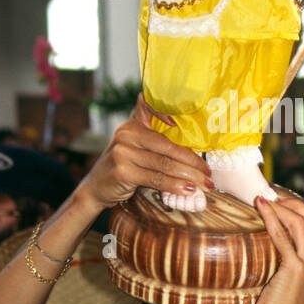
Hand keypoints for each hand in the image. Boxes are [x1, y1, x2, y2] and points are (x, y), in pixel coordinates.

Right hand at [76, 102, 211, 209]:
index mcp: (132, 125)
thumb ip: (155, 142)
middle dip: (193, 161)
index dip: (172, 115)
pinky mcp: (123, 171)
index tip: (190, 126)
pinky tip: (187, 190)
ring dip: (189, 176)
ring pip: (165, 164)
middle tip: (209, 173)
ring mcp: (123, 152)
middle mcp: (126, 134)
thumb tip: (192, 153)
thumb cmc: (122, 168)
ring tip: (204, 184)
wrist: (94, 189)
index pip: (155, 113)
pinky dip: (175, 186)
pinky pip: (156, 179)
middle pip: (168, 146)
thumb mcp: (134, 147)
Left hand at [251, 196, 303, 303]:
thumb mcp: (295, 295)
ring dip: (283, 207)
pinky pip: (282, 235)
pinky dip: (271, 217)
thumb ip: (295, 277)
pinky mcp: (294, 268)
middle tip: (280, 197)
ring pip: (302, 224)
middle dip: (299, 205)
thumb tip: (281, 263)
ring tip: (267, 199)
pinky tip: (261, 207)